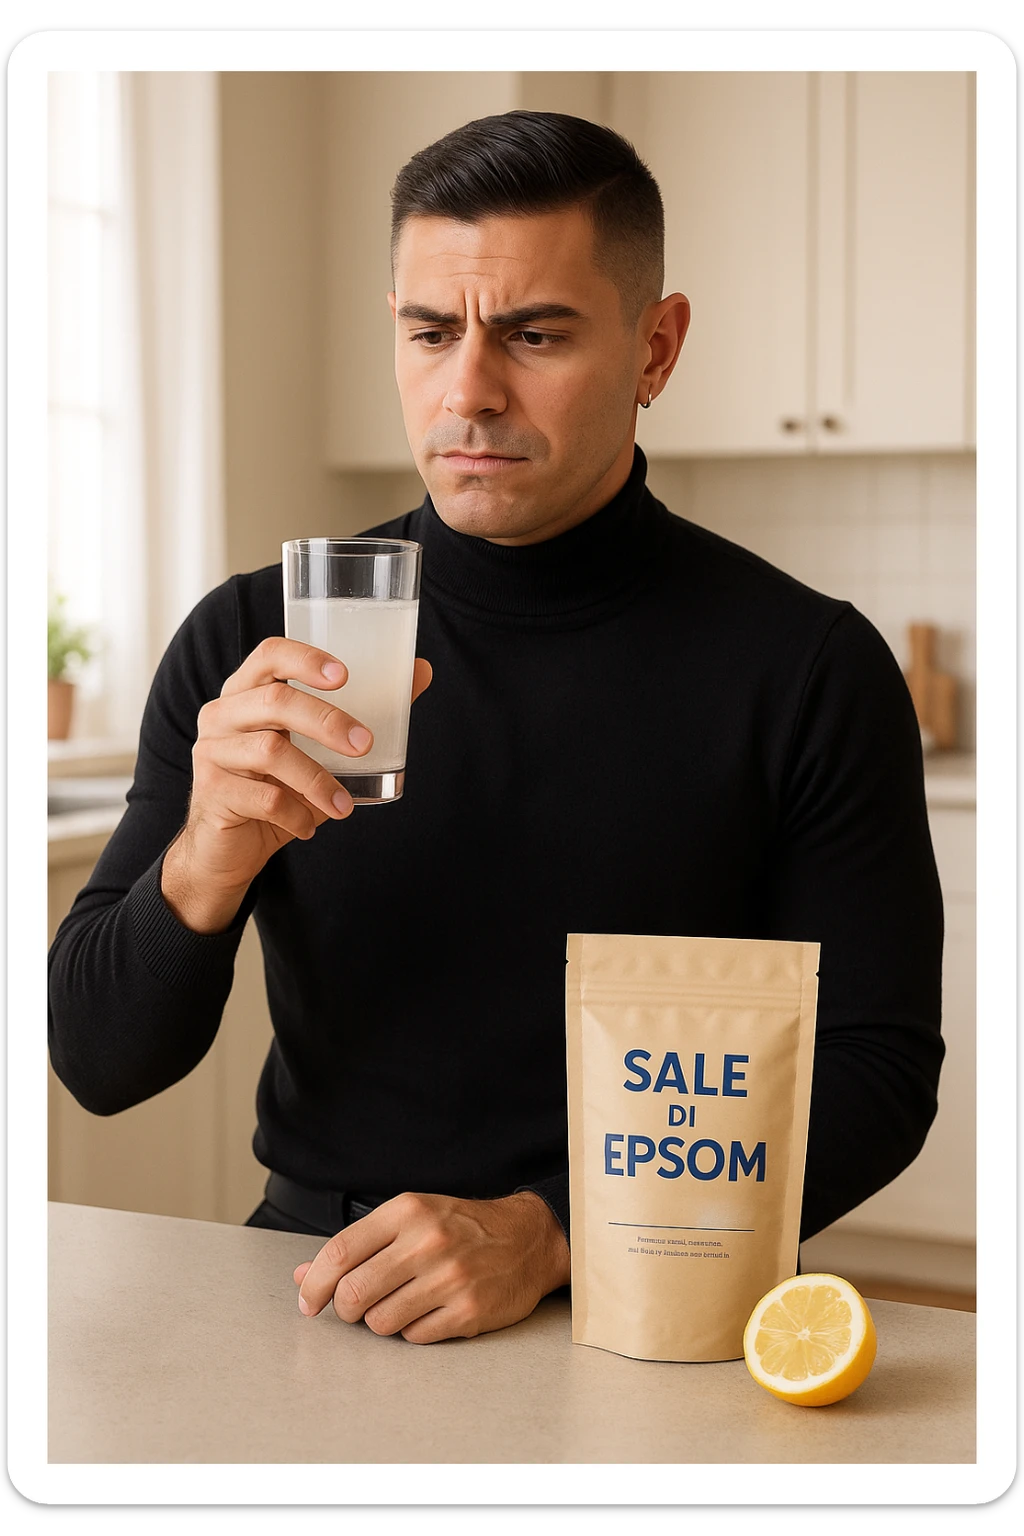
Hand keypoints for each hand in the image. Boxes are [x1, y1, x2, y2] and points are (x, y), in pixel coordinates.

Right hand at [161, 637, 431, 932]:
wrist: (227, 847)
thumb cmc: (278, 787)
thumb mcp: (319, 751)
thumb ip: (364, 712)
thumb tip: (421, 672)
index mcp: (247, 692)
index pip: (270, 655)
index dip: (306, 659)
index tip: (345, 676)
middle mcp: (222, 714)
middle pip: (275, 701)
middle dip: (327, 721)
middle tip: (365, 744)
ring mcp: (211, 751)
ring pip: (270, 752)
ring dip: (317, 780)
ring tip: (343, 806)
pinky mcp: (211, 792)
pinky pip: (263, 798)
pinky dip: (295, 814)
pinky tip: (309, 826)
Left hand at [292, 1190, 570, 1343]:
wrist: (528, 1238)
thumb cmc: (461, 1227)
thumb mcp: (409, 1219)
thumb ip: (358, 1245)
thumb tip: (303, 1274)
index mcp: (407, 1212)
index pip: (339, 1253)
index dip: (313, 1284)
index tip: (308, 1302)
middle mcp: (427, 1242)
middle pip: (353, 1294)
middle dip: (345, 1309)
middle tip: (354, 1308)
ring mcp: (449, 1278)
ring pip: (380, 1322)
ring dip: (379, 1321)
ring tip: (399, 1304)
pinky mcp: (468, 1312)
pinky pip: (413, 1337)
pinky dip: (412, 1330)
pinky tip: (427, 1311)